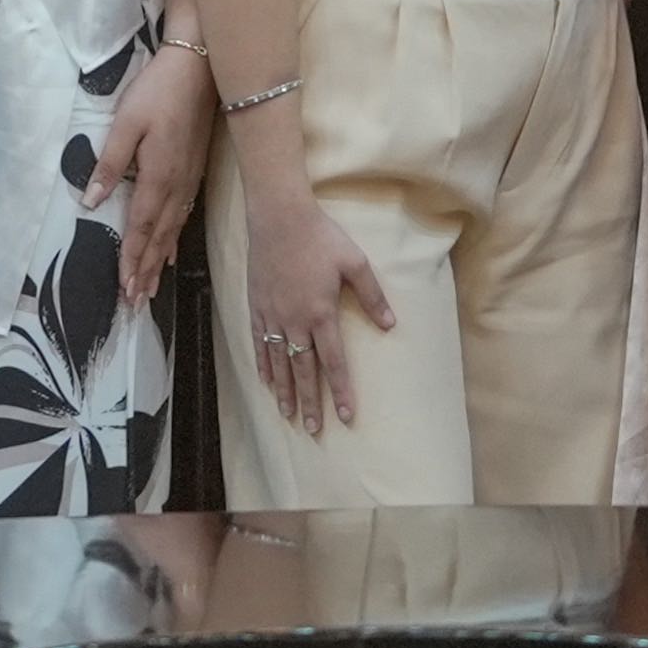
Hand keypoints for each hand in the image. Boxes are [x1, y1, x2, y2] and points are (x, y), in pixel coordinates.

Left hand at [90, 42, 216, 307]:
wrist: (200, 68)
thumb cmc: (158, 91)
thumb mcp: (125, 123)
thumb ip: (109, 164)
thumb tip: (90, 203)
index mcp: (157, 177)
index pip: (140, 228)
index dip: (131, 260)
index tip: (124, 291)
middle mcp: (176, 186)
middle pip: (158, 237)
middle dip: (145, 271)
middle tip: (135, 303)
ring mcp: (189, 179)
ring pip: (172, 229)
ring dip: (159, 259)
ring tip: (150, 287)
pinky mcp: (195, 169)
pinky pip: (184, 215)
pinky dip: (174, 237)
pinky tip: (171, 247)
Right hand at [238, 191, 392, 438]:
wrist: (279, 217)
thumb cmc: (321, 237)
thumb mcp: (355, 262)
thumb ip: (372, 296)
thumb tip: (390, 324)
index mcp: (322, 313)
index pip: (333, 362)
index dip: (340, 391)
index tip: (346, 416)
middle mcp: (296, 322)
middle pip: (303, 370)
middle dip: (310, 402)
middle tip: (313, 429)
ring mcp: (273, 316)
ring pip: (279, 362)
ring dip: (285, 391)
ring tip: (288, 415)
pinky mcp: (257, 307)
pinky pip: (259, 343)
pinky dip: (263, 365)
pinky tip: (266, 382)